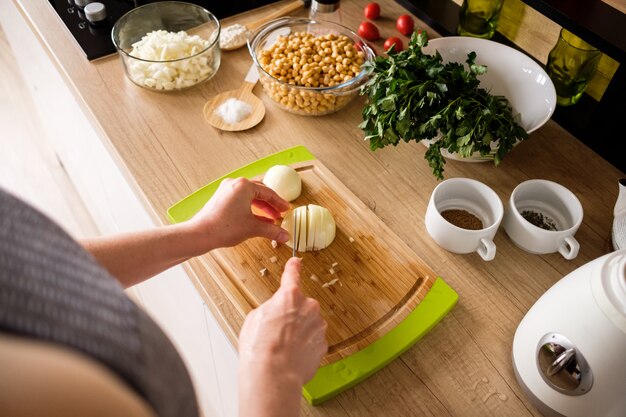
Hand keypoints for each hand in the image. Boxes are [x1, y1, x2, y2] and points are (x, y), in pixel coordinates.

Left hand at [187, 177, 290, 249]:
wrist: (200, 234)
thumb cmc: (223, 227)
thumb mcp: (253, 228)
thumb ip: (272, 230)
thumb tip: (285, 235)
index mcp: (244, 186)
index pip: (268, 193)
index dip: (279, 203)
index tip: (286, 209)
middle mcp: (234, 184)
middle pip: (259, 192)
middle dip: (271, 204)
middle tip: (280, 213)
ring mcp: (225, 190)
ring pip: (249, 196)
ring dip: (261, 207)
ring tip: (270, 219)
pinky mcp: (220, 198)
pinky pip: (240, 200)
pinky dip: (250, 208)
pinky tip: (256, 219)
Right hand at [238, 258, 327, 412]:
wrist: (273, 375)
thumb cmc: (260, 348)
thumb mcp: (255, 318)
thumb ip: (271, 308)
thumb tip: (276, 312)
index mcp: (290, 296)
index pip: (292, 275)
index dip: (293, 268)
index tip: (296, 262)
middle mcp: (309, 307)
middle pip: (300, 305)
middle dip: (291, 315)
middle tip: (275, 331)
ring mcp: (318, 326)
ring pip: (308, 324)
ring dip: (298, 332)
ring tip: (282, 347)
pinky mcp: (323, 344)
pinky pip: (312, 340)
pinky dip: (304, 346)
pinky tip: (291, 356)